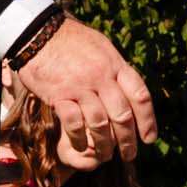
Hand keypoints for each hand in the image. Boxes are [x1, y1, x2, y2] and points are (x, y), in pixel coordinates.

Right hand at [12, 16, 157, 170]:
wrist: (37, 31)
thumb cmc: (71, 39)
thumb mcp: (101, 47)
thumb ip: (115, 68)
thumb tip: (129, 89)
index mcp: (116, 65)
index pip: (140, 96)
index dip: (148, 121)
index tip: (149, 139)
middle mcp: (102, 77)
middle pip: (123, 115)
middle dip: (128, 140)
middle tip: (129, 155)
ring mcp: (80, 87)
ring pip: (100, 124)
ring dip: (104, 144)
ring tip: (105, 155)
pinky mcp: (59, 95)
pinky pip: (74, 124)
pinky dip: (79, 139)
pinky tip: (81, 146)